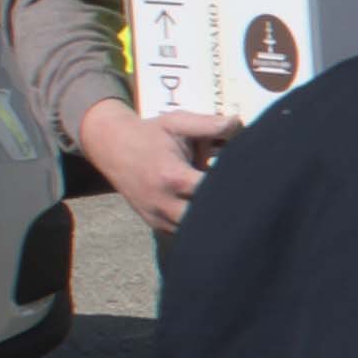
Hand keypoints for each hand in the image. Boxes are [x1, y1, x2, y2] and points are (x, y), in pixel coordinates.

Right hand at [76, 99, 229, 234]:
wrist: (111, 147)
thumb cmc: (149, 134)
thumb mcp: (176, 123)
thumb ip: (208, 124)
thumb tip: (237, 123)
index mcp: (172, 176)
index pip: (210, 192)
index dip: (231, 189)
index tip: (246, 183)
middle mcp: (163, 202)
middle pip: (204, 219)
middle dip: (223, 209)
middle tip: (239, 198)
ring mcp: (157, 216)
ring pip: (194, 231)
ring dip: (210, 219)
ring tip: (223, 204)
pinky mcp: (154, 224)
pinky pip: (182, 234)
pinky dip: (196, 226)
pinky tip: (207, 211)